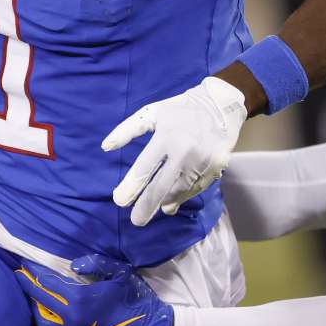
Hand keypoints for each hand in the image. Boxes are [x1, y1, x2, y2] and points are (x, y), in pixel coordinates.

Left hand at [17, 255, 173, 325]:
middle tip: (19, 273)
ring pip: (42, 318)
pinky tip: (44, 310)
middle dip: (27, 284)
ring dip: (33, 303)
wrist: (146, 325)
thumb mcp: (119, 273)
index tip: (24, 261)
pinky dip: (44, 319)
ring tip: (30, 291)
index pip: (47, 282)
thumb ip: (95, 263)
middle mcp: (70, 317)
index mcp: (79, 299)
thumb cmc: (132, 297)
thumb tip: (73, 265)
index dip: (34, 271)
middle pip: (39, 299)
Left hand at [103, 77, 247, 226]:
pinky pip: (195, 189)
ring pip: (179, 192)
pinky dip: (183, 196)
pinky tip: (173, 201)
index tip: (119, 200)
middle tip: (136, 221)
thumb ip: (127, 130)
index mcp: (166, 136)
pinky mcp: (216, 167)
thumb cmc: (179, 110)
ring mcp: (202, 161)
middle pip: (161, 187)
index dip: (130, 188)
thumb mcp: (151, 113)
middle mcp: (184, 151)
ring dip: (165, 202)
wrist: (220, 105)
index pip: (144, 169)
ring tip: (155, 209)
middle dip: (146, 207)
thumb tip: (105, 146)